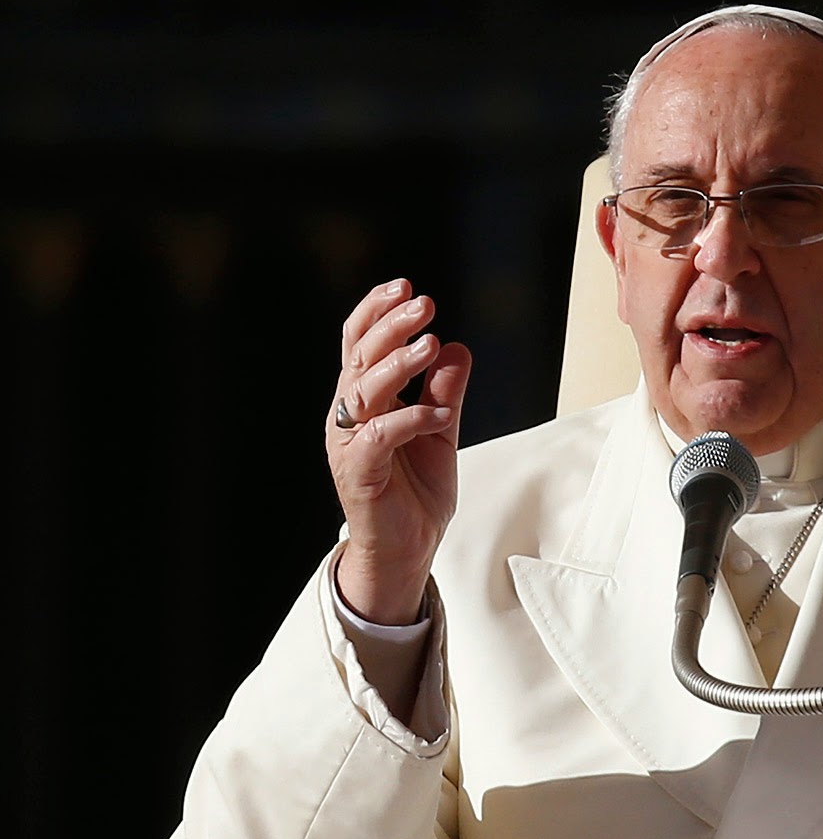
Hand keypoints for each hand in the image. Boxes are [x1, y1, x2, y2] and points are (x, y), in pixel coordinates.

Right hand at [326, 278, 471, 624]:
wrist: (407, 550)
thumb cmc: (416, 492)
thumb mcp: (440, 431)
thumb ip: (445, 391)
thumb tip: (457, 347)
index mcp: (364, 401)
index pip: (359, 344)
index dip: (377, 312)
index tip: (406, 287)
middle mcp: (349, 416)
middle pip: (359, 357)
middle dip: (391, 325)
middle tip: (424, 304)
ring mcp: (350, 443)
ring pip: (364, 390)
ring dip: (398, 364)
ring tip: (430, 344)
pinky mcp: (359, 472)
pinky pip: (379, 436)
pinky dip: (410, 419)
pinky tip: (439, 413)